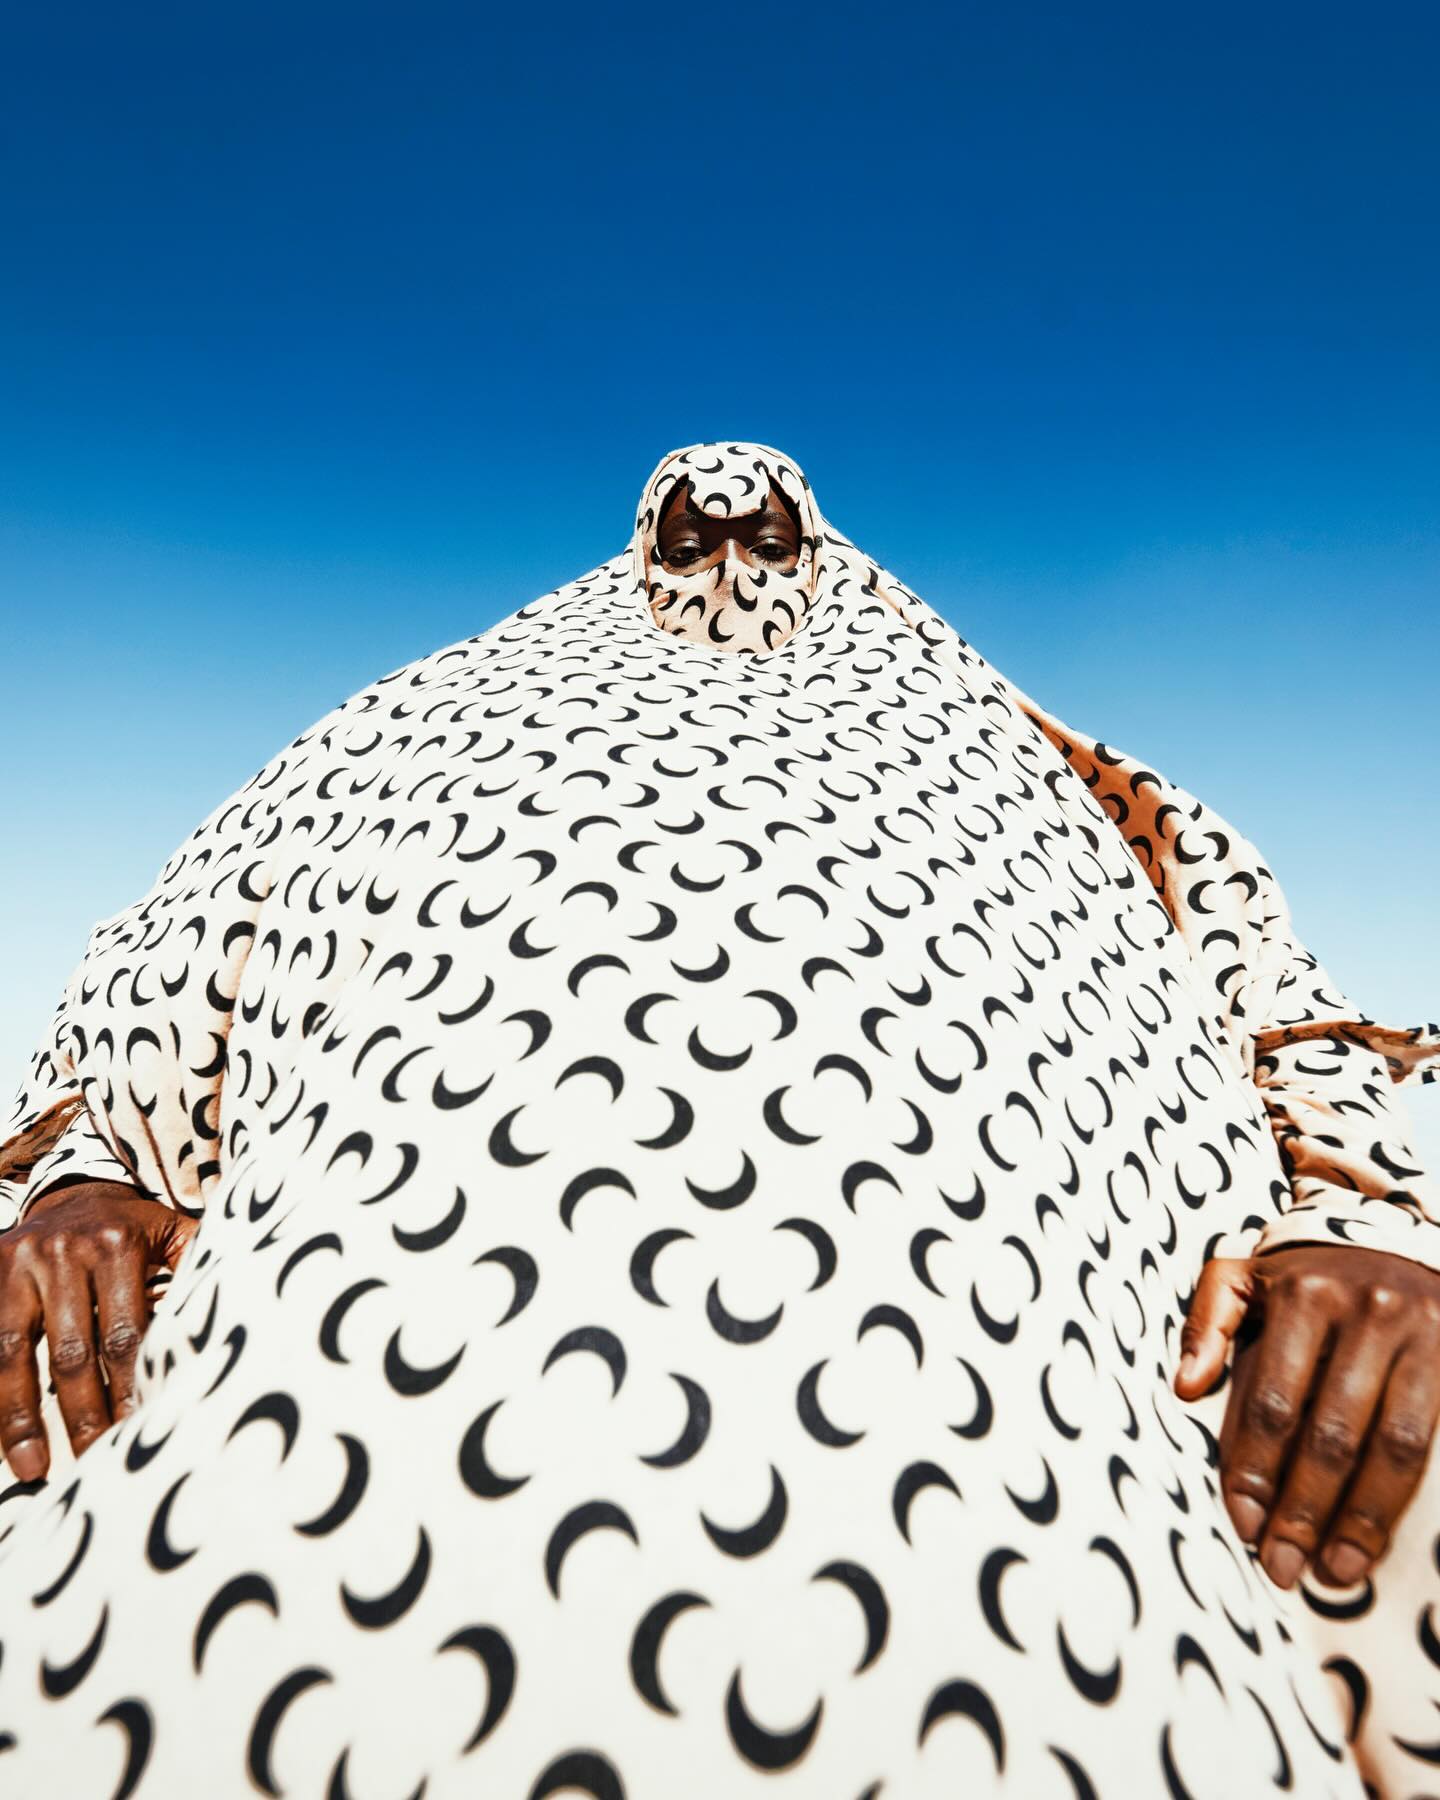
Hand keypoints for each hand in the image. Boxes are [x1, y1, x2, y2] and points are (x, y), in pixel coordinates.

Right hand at [0, 1180, 197, 1481]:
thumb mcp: (171, 1233)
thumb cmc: (133, 1230)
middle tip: (93, 1462)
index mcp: (117, 1245)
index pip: (125, 1332)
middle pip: (72, 1351)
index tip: (137, 1431)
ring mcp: (19, 1264)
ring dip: (21, 1417)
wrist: (73, 1192)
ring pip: (12, 1353)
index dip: (130, 1386)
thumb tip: (231, 1321)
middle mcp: (64, 1252)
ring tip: (34, 1470)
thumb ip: (196, 1269)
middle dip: (83, 1414)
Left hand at [1174, 1244, 1439, 1590]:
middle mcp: (1369, 1314)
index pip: (1274, 1401)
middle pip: (1332, 1434)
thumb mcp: (1246, 1273)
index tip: (1243, 1524)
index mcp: (1305, 1295)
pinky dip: (1407, 1496)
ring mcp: (1423, 1337)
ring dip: (1363, 1519)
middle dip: (1303, 1509)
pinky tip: (1383, 1535)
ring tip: (1337, 1570)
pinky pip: (1434, 1441)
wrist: (1401, 1234)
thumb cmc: (1308, 1272)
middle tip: (1281, 1566)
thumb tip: (1184, 1388)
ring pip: (1393, 1447)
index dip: (1256, 1469)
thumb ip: (1209, 1322)